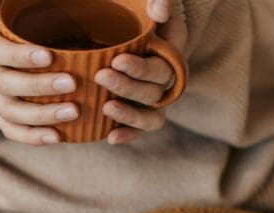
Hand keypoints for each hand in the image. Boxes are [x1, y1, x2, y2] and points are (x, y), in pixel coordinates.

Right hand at [0, 0, 78, 144]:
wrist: (21, 28)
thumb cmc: (20, 8)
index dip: (19, 56)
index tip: (48, 56)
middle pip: (3, 83)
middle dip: (37, 86)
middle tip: (71, 83)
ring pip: (8, 111)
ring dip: (40, 115)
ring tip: (73, 111)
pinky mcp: (3, 111)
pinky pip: (12, 130)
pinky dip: (33, 137)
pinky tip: (57, 137)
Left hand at [95, 0, 187, 143]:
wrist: (125, 22)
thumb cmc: (138, 9)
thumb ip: (160, 0)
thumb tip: (159, 11)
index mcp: (172, 51)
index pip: (162, 67)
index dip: (141, 69)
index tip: (117, 61)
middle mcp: (166, 78)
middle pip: (154, 91)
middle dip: (127, 87)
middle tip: (101, 76)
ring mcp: (154, 96)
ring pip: (152, 116)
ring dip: (130, 116)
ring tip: (106, 109)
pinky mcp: (140, 108)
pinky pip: (141, 128)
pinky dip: (128, 135)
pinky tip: (109, 137)